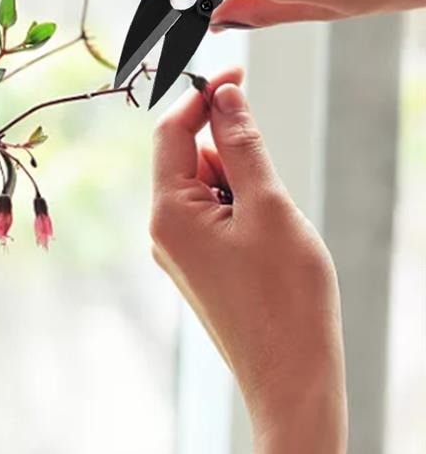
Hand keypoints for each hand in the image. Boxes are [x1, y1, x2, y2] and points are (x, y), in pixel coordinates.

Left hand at [151, 69, 346, 453]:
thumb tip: (224, 96)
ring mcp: (178, 250)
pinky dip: (242, 211)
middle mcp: (162, 229)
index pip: (172, 132)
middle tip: (271, 190)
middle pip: (189, 159)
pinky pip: (214, 216)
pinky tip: (268, 245)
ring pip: (207, 188)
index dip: (202, 97)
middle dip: (231, 155)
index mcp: (168, 210)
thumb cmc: (285, 296)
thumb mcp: (268, 206)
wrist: (292, 378)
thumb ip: (241, 145)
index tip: (237, 75)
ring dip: (241, 187)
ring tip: (274, 231)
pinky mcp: (198, 265)